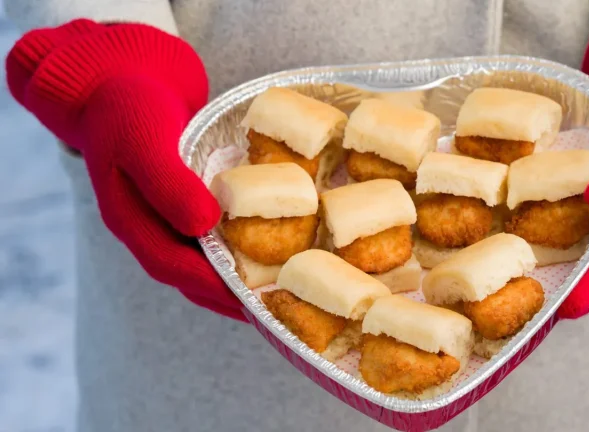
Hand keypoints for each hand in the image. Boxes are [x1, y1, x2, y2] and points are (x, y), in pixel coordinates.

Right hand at [6, 20, 244, 320]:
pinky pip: (213, 236)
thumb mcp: (145, 139)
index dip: (212, 288)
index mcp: (131, 220)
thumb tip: (204, 226)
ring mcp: (166, 217)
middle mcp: (149, 227)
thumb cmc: (131, 105)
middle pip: (191, 275)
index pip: (173, 266)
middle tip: (274, 314)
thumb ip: (169, 183)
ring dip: (236, 279)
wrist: (124, 78)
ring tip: (278, 294)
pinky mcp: (186, 203)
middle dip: (230, 297)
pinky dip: (239, 248)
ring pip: (203, 260)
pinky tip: (273, 252)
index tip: (250, 305)